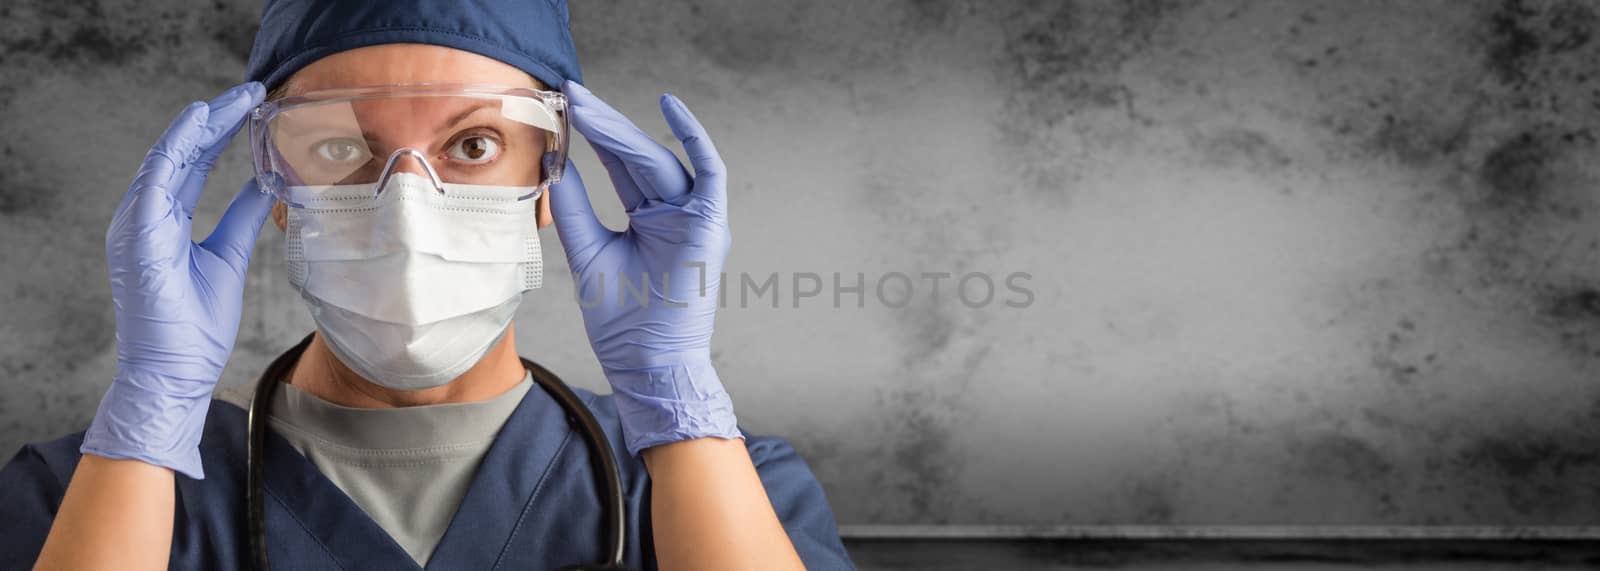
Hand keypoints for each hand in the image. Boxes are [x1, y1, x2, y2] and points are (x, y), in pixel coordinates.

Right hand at [80, 82, 273, 478]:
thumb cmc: (196, 325)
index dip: (221, 133)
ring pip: (168, 156)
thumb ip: (242, 216)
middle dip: (216, 119)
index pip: (192, 164)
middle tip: (253, 91)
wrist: (176, 371)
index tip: (254, 108)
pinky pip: (155, 178)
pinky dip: (176, 146)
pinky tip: (199, 121)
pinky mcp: (137, 234)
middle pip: (180, 153)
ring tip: (235, 98)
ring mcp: (135, 223)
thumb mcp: (229, 257)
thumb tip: (266, 182)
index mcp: (163, 220)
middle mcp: (144, 215)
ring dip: (202, 124)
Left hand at [549, 80, 739, 453]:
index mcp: (649, 220)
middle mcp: (674, 214)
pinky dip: (694, 138)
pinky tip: (670, 106)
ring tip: (587, 108)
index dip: (594, 135)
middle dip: (605, 124)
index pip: (620, 167)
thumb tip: (556, 163)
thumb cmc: (622, 322)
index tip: (565, 106)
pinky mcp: (709, 226)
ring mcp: (694, 218)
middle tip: (572, 94)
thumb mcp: (588, 253)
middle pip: (638, 157)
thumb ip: (574, 208)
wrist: (646, 364)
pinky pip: (710, 173)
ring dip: (623, 133)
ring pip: (659, 161)